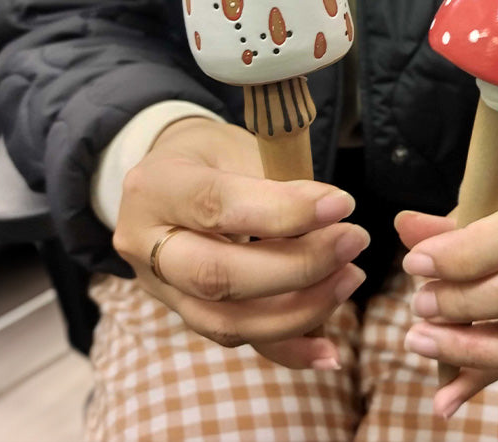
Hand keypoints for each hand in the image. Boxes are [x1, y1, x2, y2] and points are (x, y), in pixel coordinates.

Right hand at [111, 117, 368, 369]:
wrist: (172, 178)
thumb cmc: (214, 156)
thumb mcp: (240, 147)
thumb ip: (279, 182)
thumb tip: (332, 215)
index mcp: (156, 187)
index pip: (216, 206)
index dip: (284, 211)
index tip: (341, 205)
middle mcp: (145, 245)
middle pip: (216, 276)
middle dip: (297, 268)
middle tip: (353, 242)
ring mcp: (162, 289)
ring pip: (227, 322)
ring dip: (301, 310)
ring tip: (349, 278)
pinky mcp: (187, 315)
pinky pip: (238, 341)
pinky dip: (288, 349)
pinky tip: (329, 350)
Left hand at [394, 135, 497, 417]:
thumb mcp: (493, 175)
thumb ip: (456, 211)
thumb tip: (408, 231)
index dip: (471, 253)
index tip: (416, 264)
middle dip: (476, 303)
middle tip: (421, 305)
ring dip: (480, 351)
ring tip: (423, 344)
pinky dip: (487, 377)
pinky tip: (446, 395)